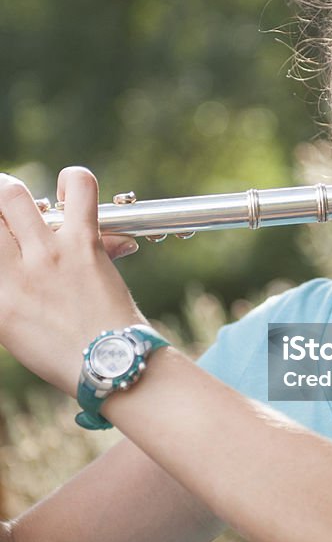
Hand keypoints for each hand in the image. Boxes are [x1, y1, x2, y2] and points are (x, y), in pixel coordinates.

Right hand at [0, 166, 146, 397]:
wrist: (110, 362)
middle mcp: (15, 273)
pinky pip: (79, 189)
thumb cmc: (63, 351)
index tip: (0, 235)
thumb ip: (4, 289)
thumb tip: (7, 257)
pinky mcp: (85, 243)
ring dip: (14, 193)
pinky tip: (68, 191)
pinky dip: (73, 179)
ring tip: (24, 202)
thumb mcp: (13, 329)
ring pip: (15, 196)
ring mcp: (49, 255)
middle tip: (3, 212)